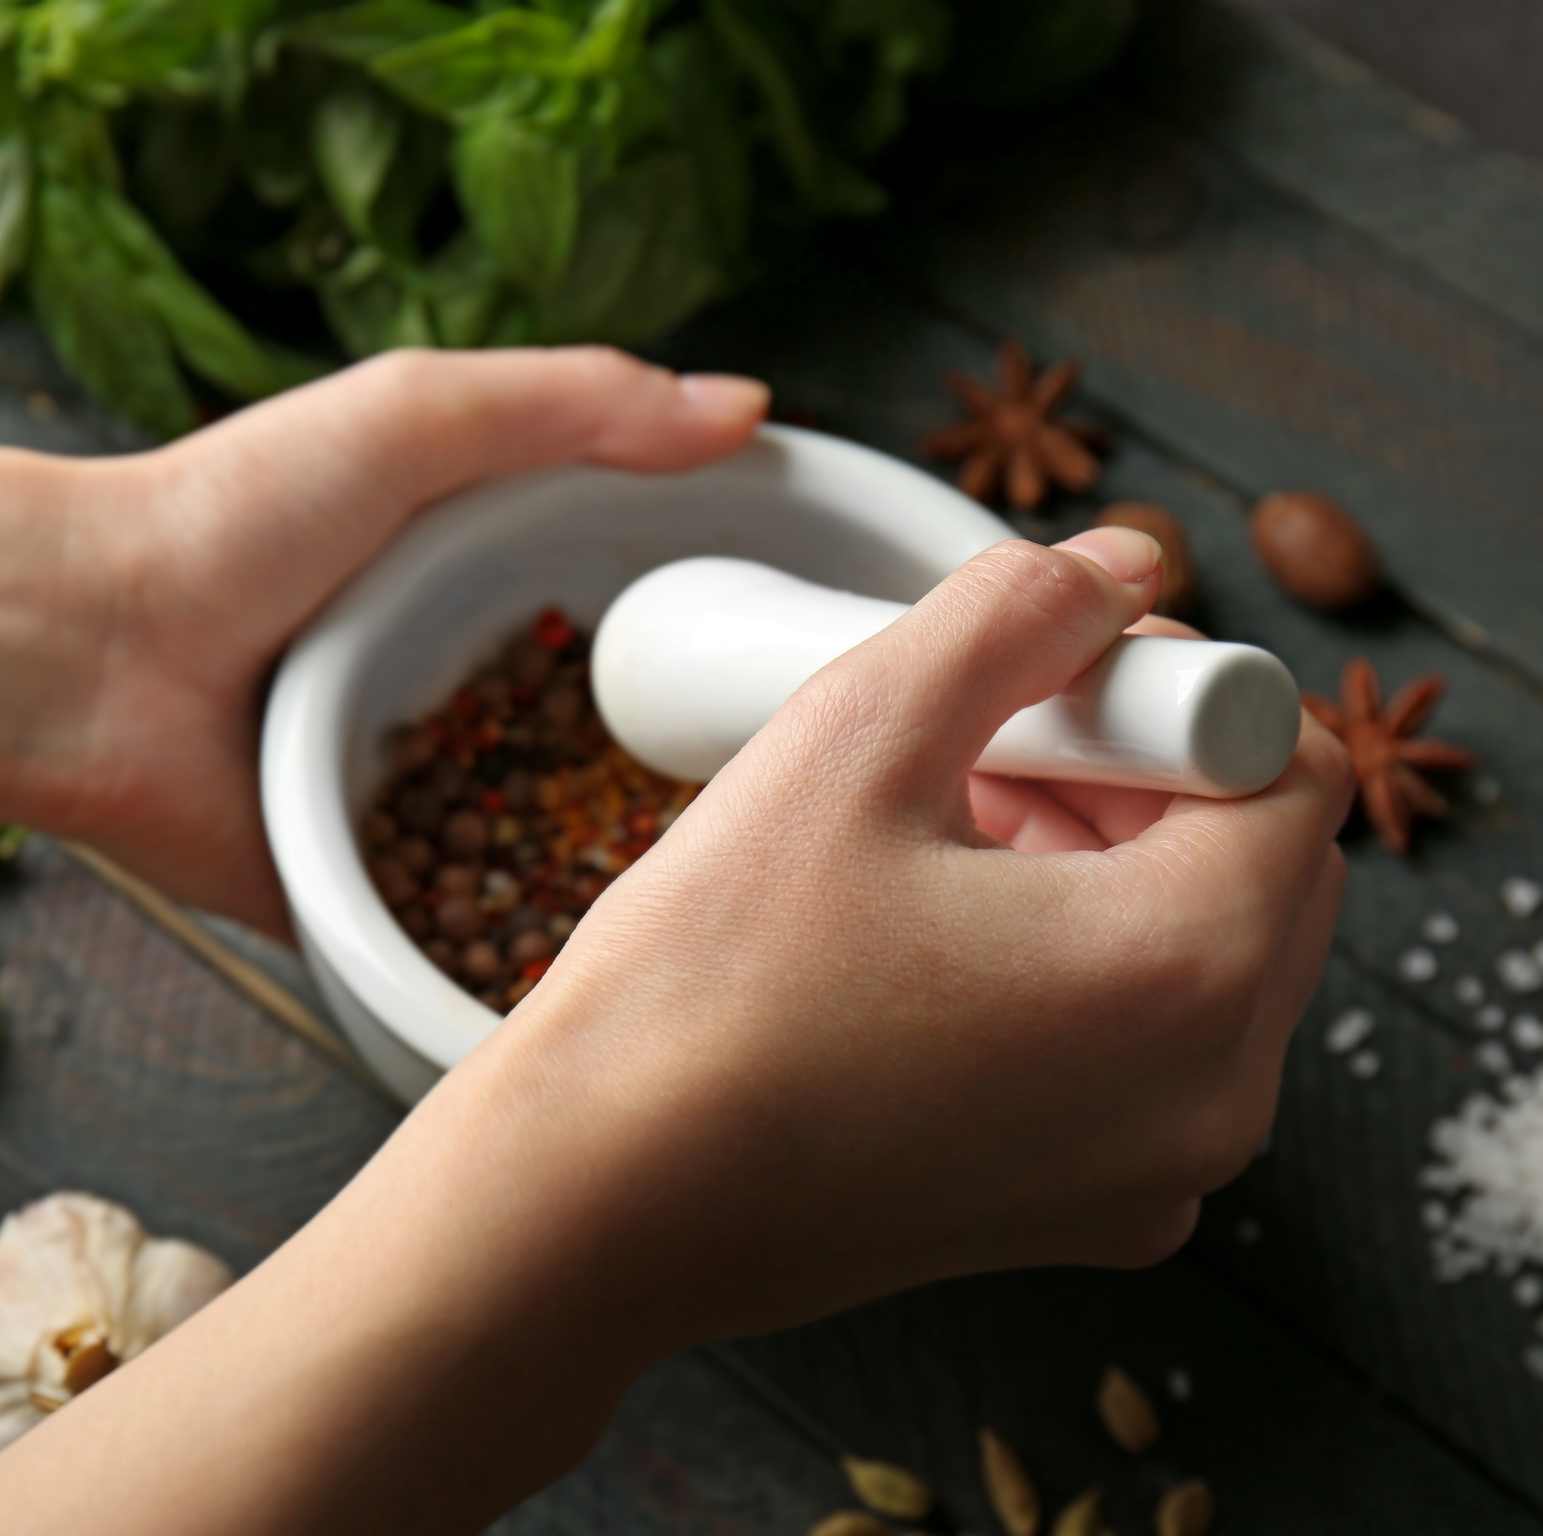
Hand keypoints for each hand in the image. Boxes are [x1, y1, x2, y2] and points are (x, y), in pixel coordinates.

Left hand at [15, 348, 768, 936]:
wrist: (84, 654)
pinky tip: (628, 967)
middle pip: (615, 738)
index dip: (724, 621)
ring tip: (756, 895)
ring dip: (631, 868)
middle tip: (818, 798)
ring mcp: (418, 801)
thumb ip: (576, 406)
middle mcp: (460, 695)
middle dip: (702, 770)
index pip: (635, 606)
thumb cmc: (235, 518)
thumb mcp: (417, 416)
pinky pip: (469, 932)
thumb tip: (743, 410)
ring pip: (557, 846)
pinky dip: (534, 949)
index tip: (830, 651)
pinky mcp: (368, 895)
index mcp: (472, 581)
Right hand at [429, 525, 1352, 1346]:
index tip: (1030, 689)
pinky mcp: (1081, 1212)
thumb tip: (1112, 566)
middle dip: (1134, 774)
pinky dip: (1067, 968)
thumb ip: (1009, 619)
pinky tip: (921, 941)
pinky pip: (1137, 1050)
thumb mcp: (851, 742)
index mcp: (1184, 973)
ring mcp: (1150, 1175)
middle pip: (1259, 862)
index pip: (1283, 762)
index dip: (1160, 689)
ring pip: (1196, 953)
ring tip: (923, 843)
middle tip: (973, 754)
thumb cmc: (704, 994)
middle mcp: (1209, 1098)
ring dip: (1095, 862)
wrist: (596, 1201)